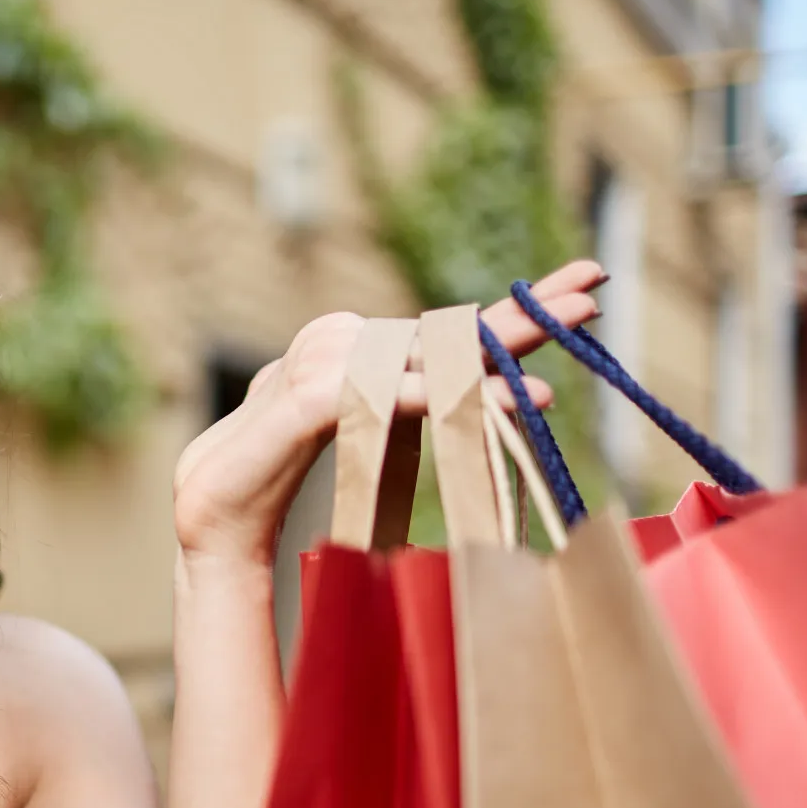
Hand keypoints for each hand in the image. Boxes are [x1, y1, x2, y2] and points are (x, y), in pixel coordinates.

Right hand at [171, 260, 605, 564]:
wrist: (213, 521)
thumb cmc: (279, 480)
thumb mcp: (358, 440)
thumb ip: (399, 407)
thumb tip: (472, 401)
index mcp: (362, 355)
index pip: (450, 326)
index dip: (519, 308)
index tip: (588, 286)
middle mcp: (342, 347)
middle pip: (446, 330)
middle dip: (524, 313)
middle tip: (593, 290)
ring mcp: (318, 370)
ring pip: (418, 363)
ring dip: (482, 370)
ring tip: (540, 385)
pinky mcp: (300, 404)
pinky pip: (374, 396)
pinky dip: (425, 397)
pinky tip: (469, 399)